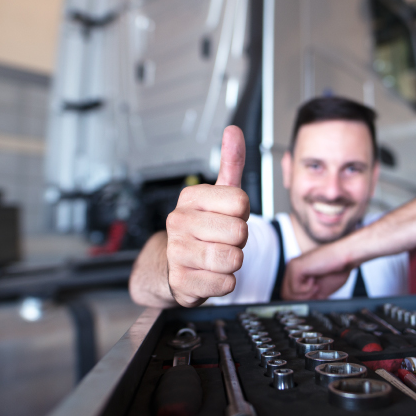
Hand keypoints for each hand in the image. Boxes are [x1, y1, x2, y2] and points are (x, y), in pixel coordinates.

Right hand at [165, 126, 249, 306]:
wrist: (173, 266)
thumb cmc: (203, 229)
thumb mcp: (218, 195)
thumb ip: (230, 163)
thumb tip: (233, 131)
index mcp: (190, 198)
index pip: (240, 201)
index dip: (242, 214)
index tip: (228, 217)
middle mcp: (179, 222)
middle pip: (239, 232)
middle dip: (239, 241)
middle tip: (223, 240)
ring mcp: (177, 252)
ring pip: (233, 259)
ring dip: (234, 262)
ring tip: (218, 256)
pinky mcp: (181, 282)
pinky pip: (225, 284)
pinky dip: (225, 282)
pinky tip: (211, 274)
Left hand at [281, 243, 354, 299]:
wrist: (345, 257)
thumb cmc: (336, 270)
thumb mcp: (319, 289)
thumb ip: (306, 296)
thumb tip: (298, 308)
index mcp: (297, 273)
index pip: (289, 294)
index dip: (302, 299)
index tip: (314, 295)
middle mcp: (292, 268)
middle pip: (286, 295)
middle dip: (303, 298)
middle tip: (316, 289)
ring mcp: (292, 266)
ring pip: (288, 294)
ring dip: (305, 294)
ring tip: (316, 284)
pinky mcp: (295, 267)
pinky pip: (294, 289)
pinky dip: (307, 289)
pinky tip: (314, 279)